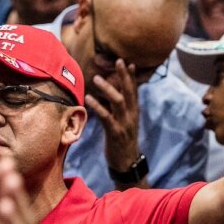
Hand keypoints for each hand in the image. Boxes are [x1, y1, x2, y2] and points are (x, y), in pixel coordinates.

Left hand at [85, 61, 142, 177]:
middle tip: (118, 60)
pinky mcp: (115, 133)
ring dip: (108, 88)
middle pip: (129, 92)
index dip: (132, 77)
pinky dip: (98, 106)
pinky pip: (106, 117)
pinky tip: (89, 98)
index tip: (129, 62)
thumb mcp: (125, 123)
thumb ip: (120, 109)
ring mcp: (124, 124)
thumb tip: (113, 95)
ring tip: (97, 77)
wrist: (127, 163)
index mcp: (134, 112)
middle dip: (124, 76)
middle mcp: (131, 115)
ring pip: (118, 101)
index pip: (134, 91)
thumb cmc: (122, 142)